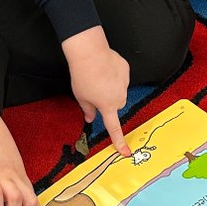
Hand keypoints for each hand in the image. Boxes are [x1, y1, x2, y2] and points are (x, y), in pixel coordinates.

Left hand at [62, 26, 131, 155]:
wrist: (90, 52)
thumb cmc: (83, 76)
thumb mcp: (81, 97)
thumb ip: (87, 110)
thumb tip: (91, 118)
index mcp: (107, 106)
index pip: (114, 128)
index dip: (119, 141)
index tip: (125, 152)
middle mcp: (119, 96)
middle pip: (116, 104)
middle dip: (108, 102)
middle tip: (95, 92)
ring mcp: (125, 82)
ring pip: (120, 90)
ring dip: (112, 88)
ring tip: (98, 77)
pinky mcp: (126, 69)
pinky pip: (121, 76)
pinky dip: (114, 75)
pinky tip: (104, 68)